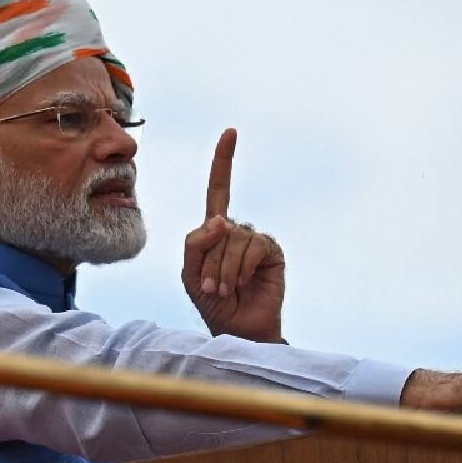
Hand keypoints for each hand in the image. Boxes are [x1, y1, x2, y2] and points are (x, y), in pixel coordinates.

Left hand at [181, 129, 286, 342]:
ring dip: (223, 270)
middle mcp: (237, 229)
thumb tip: (223, 219)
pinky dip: (241, 268)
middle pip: (217, 227)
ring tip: (225, 290)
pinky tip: (244, 284)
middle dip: (209, 262)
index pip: (219, 189)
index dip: (223, 160)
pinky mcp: (272, 251)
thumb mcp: (189, 273)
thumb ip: (195, 243)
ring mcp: (256, 239)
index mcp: (216, 230)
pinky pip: (252, 246)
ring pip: (233, 238)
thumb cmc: (212, 303)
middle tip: (211, 288)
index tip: (231, 132)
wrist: (237, 330)